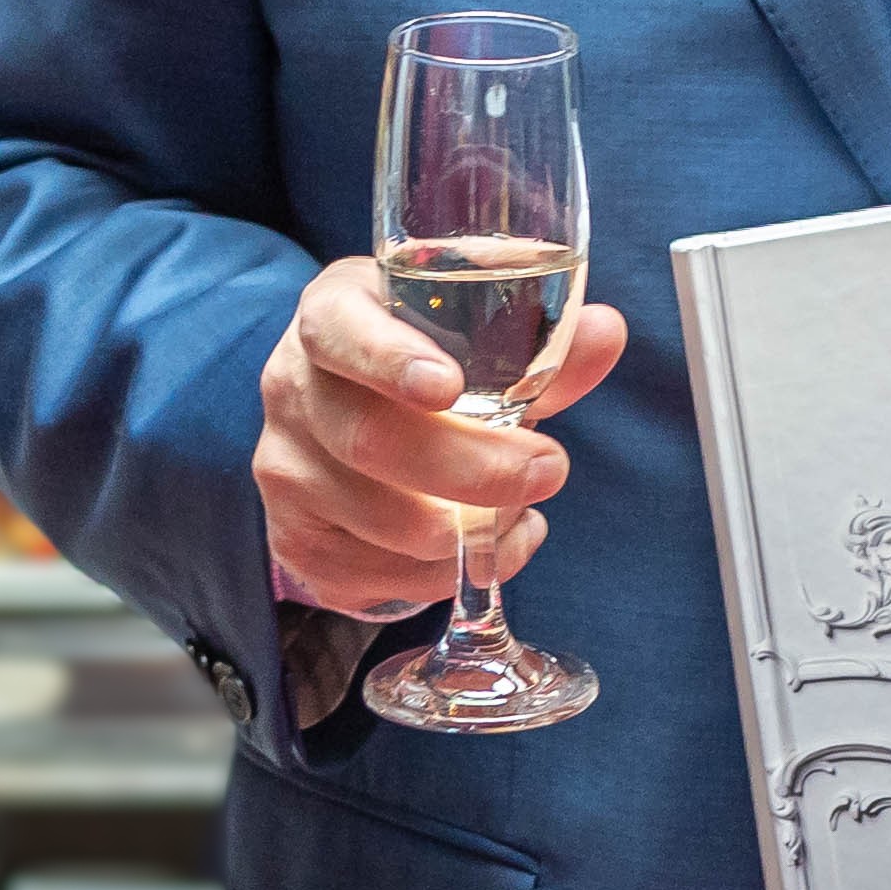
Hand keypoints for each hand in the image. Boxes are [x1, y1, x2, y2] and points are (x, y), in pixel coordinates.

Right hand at [253, 253, 627, 617]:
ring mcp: (283, 468)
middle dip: (473, 470)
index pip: (339, 330)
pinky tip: (482, 550)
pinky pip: (371, 574)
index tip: (450, 386)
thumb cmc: (429, 362)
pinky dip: (441, 575)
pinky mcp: (294, 539)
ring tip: (522, 514)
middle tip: (549, 471)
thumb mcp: (477, 335)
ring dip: (467, 531)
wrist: (355, 417)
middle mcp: (293, 388)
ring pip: (377, 520)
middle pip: (368, 439)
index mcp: (332, 314)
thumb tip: (607, 333)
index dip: (390, 358)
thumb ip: (543, 343)